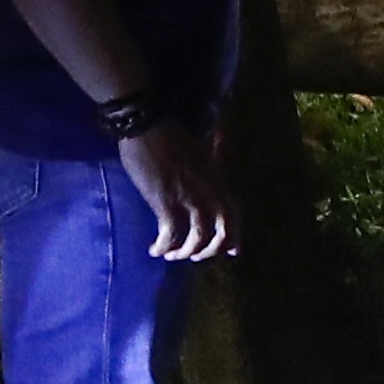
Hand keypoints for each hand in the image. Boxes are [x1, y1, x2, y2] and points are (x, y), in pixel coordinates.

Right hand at [121, 120, 235, 262]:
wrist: (148, 126)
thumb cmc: (170, 135)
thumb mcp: (201, 148)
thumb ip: (214, 152)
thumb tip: (222, 142)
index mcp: (218, 179)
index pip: (235, 213)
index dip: (236, 236)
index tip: (231, 253)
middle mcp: (209, 191)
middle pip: (222, 231)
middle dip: (210, 250)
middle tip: (195, 258)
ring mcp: (188, 197)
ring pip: (197, 237)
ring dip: (184, 252)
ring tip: (170, 255)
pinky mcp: (166, 201)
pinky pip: (170, 234)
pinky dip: (163, 246)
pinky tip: (154, 249)